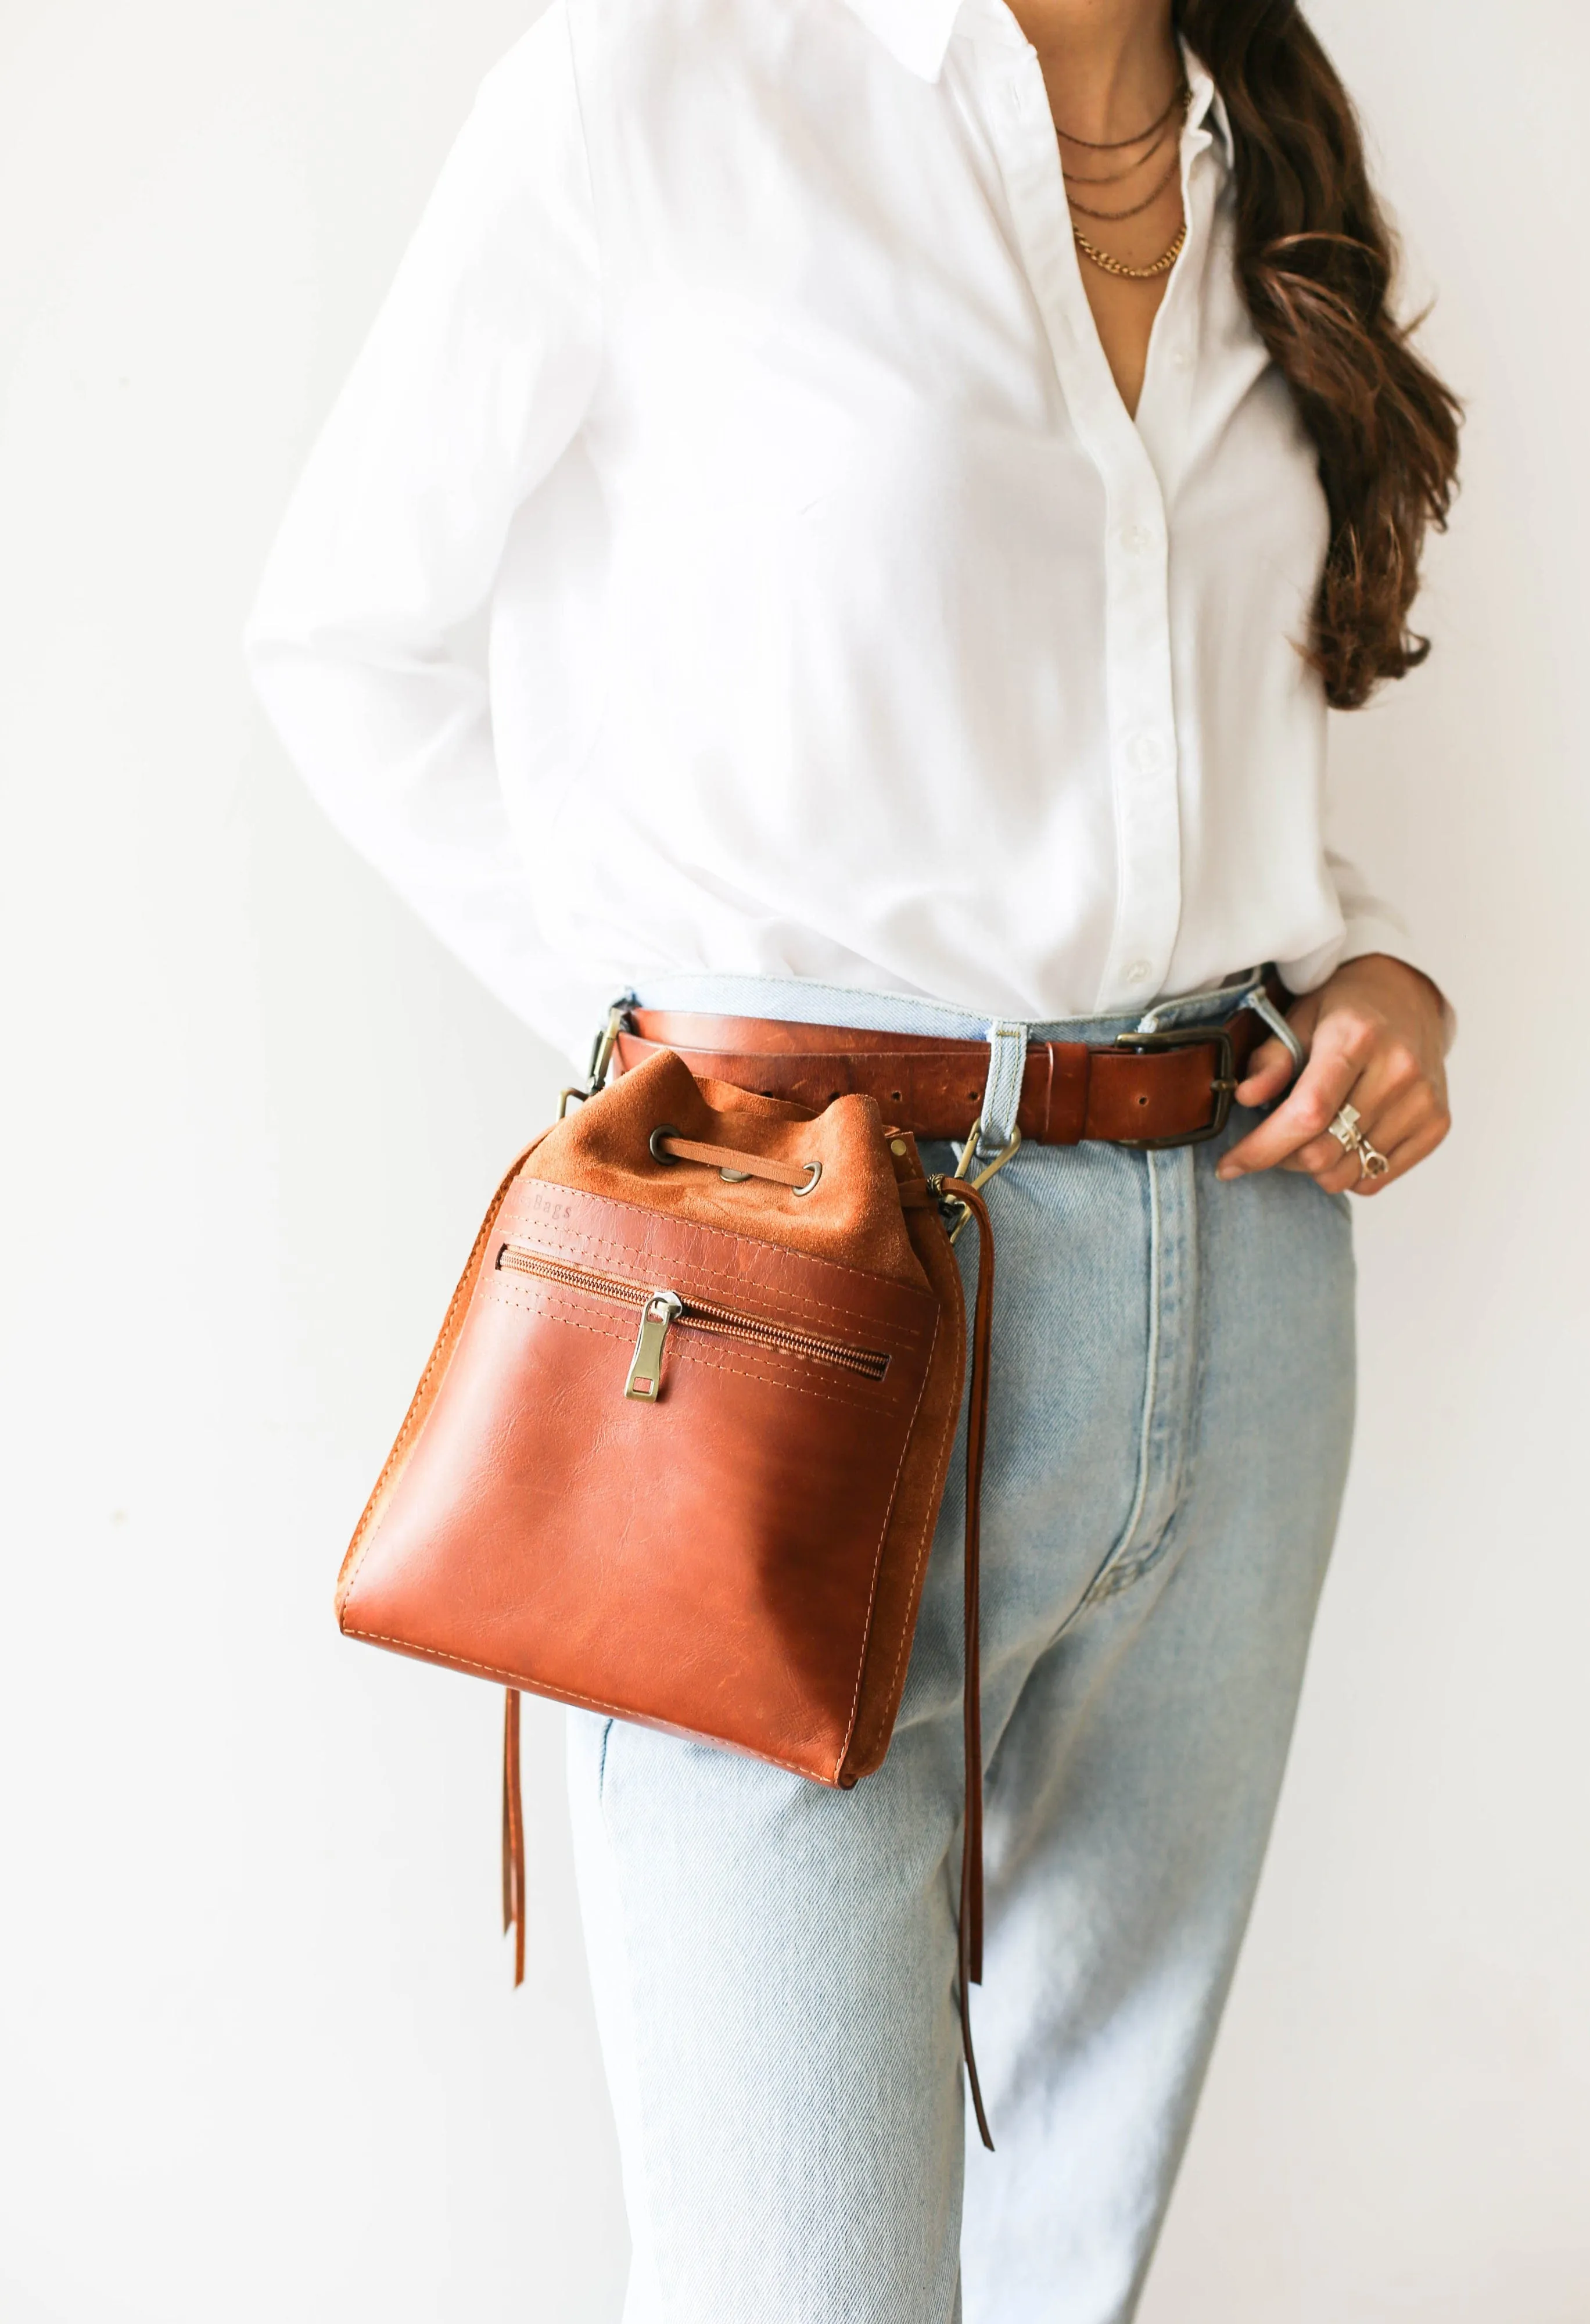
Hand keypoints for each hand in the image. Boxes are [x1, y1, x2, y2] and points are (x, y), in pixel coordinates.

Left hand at [1216, 955, 1450, 1195]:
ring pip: (1347, 1173)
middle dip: (1283, 1158)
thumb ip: (1271, 1058)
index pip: (1307, 1113)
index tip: (1228, 1165)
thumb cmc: (1344, 1010)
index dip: (1262, 1148)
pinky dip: (1349, 1171)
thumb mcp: (1299, 1017)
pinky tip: (1345, 1139)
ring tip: (1311, 1135)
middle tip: (1274, 1139)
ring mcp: (1422, 1100)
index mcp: (1357, 1037)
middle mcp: (1398, 1070)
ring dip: (1316, 1166)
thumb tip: (1246, 1097)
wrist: (1409, 998)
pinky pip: (1377, 1178)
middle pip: (1324, 1151)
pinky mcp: (1437, 1123)